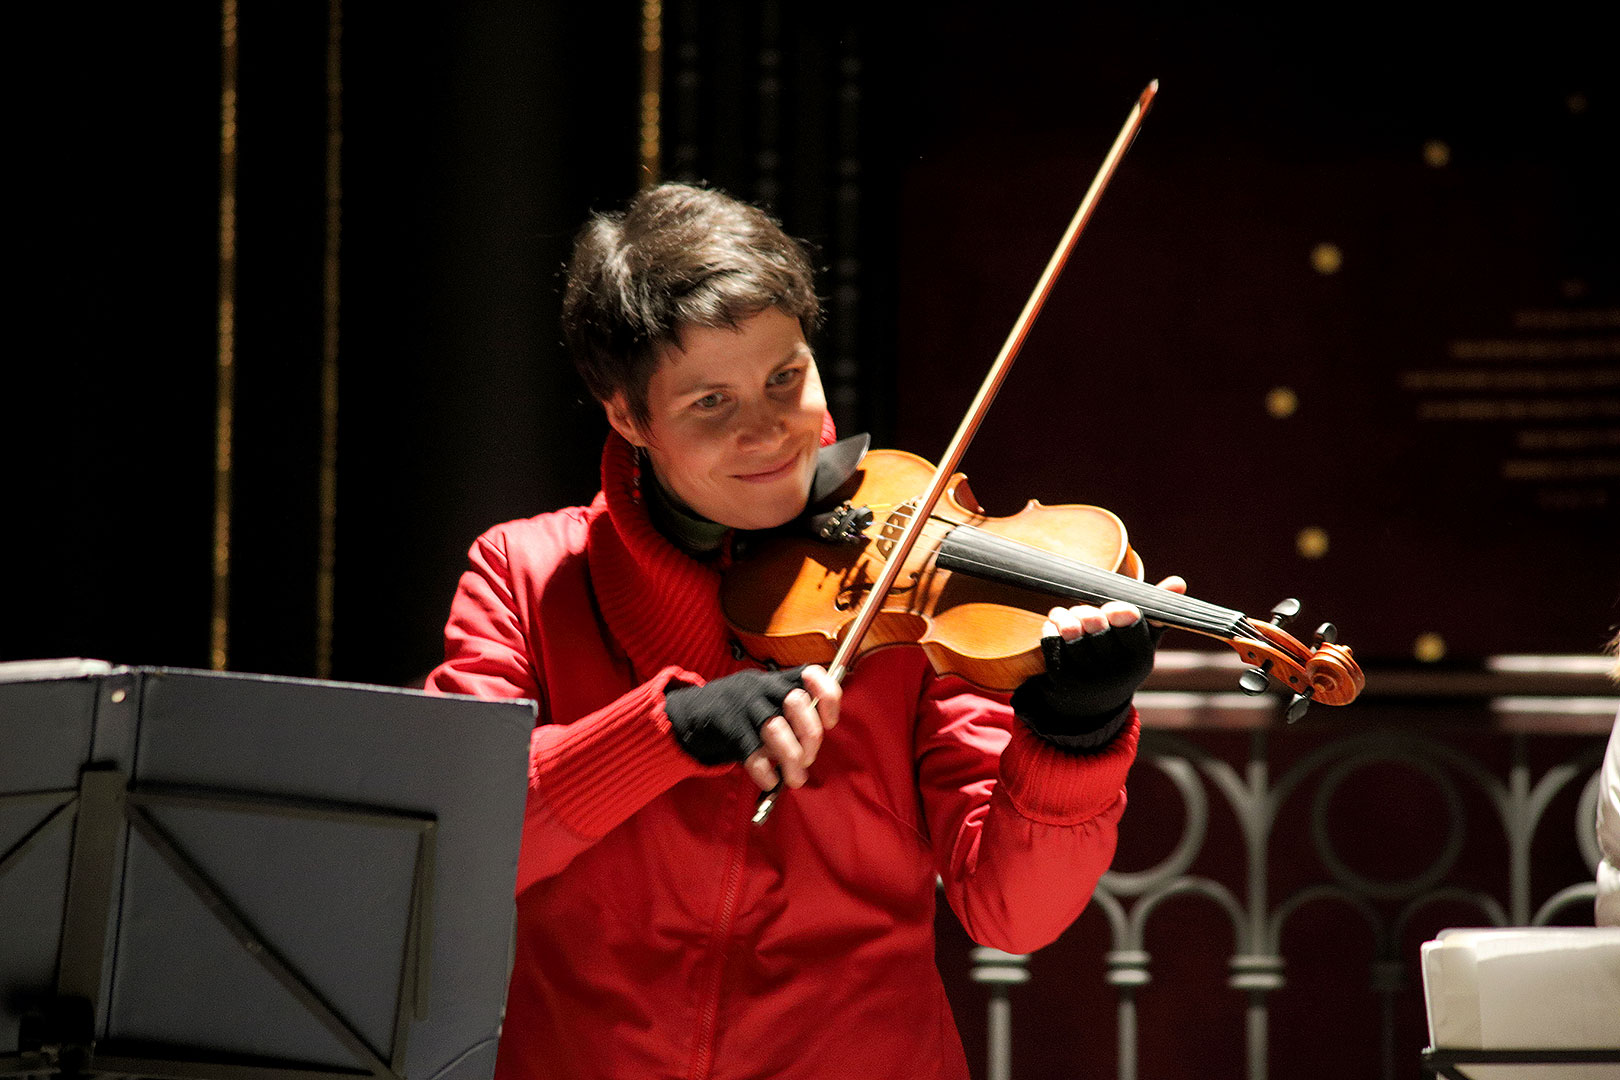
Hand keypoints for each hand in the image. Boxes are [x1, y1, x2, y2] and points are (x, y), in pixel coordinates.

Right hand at [664, 665, 840, 790]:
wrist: (690, 714)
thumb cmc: (738, 714)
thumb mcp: (764, 702)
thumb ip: (789, 718)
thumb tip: (811, 749)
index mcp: (776, 680)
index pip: (811, 673)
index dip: (827, 696)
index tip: (829, 722)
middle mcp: (762, 687)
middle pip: (797, 702)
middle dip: (810, 734)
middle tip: (809, 757)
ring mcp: (743, 704)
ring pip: (775, 726)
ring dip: (791, 756)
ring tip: (796, 778)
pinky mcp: (726, 724)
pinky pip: (751, 749)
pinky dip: (764, 770)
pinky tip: (770, 780)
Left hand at [1012, 576, 1185, 745]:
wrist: (1094, 708)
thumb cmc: (1121, 662)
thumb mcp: (1143, 643)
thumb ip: (1157, 614)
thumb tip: (1178, 583)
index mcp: (1140, 658)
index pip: (1130, 624)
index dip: (1118, 610)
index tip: (1111, 608)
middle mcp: (1116, 670)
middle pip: (1097, 625)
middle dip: (1087, 612)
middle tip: (1084, 610)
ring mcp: (1088, 678)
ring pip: (1072, 634)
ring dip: (1065, 618)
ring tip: (1064, 614)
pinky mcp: (1063, 681)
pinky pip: (1053, 646)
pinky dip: (1051, 630)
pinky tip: (1053, 625)